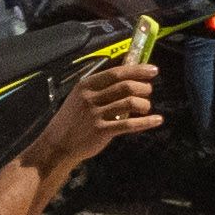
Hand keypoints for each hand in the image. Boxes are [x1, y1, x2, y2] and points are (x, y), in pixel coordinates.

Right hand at [33, 61, 159, 174]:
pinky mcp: (101, 131)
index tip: (153, 70)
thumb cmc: (72, 120)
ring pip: (130, 103)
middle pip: (126, 86)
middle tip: (149, 90)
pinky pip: (129, 124)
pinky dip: (146, 122)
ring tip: (147, 107)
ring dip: (144, 104)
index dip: (137, 70)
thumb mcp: (80, 98)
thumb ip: (101, 89)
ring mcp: (95, 114)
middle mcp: (91, 97)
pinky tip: (157, 120)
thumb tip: (128, 78)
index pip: (116, 73)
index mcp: (86, 85)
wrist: (57, 144)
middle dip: (143, 87)